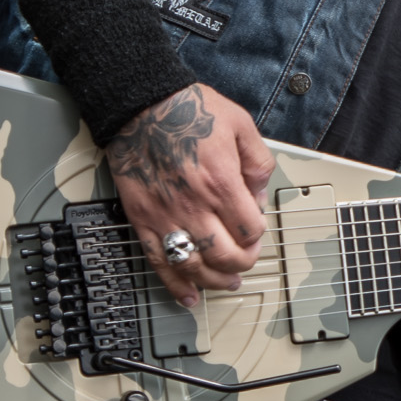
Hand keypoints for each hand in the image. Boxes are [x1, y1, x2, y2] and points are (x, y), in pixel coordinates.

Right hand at [104, 83, 274, 304]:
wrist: (140, 104)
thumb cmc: (188, 110)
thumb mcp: (241, 124)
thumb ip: (258, 161)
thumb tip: (260, 192)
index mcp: (221, 182)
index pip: (250, 230)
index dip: (258, 233)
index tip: (254, 225)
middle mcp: (194, 205)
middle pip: (226, 256)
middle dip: (242, 263)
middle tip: (245, 258)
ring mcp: (166, 216)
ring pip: (193, 266)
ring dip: (214, 282)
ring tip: (226, 283)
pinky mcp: (142, 219)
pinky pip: (158, 262)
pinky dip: (174, 284)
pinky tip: (187, 296)